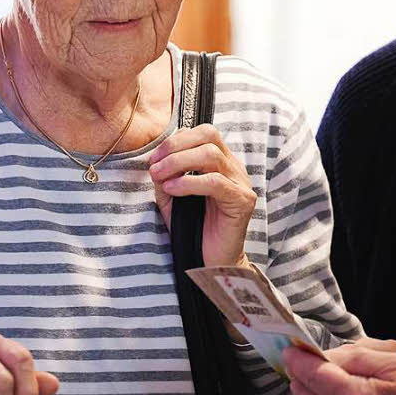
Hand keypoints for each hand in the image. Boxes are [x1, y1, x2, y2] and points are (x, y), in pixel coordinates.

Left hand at [150, 124, 257, 266]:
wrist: (208, 262)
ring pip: (212, 155)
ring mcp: (241, 183)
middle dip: (176, 146)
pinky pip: (215, 182)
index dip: (176, 140)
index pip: (203, 132)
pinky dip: (190, 182)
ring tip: (160, 176)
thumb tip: (155, 161)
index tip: (153, 158)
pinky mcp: (242, 201)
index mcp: (221, 162)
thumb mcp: (171, 198)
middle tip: (154, 164)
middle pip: (209, 135)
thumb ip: (165, 177)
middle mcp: (234, 168)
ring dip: (179, 162)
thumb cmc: (192, 229)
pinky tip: (173, 189)